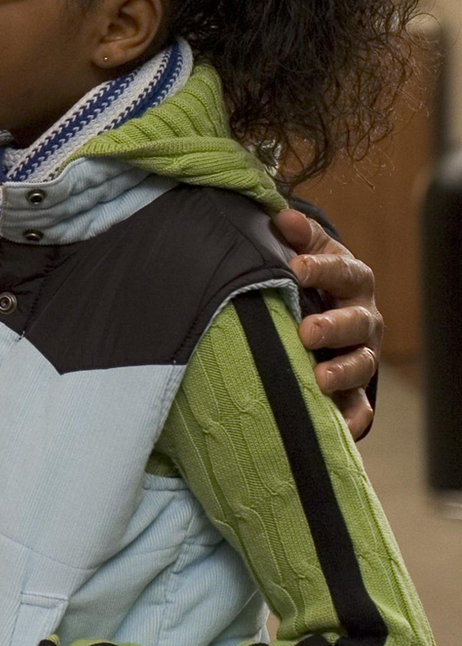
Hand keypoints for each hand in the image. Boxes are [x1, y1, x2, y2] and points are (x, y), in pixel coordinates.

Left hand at [272, 208, 381, 438]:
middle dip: (334, 327)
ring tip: (320, 377)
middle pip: (357, 323)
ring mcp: (360, 355)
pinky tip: (338, 428)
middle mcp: (362, 319)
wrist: (318, 310)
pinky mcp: (353, 390)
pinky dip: (351, 419)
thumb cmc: (305, 280)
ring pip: (362, 364)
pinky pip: (360, 408)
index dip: (321, 269)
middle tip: (307, 332)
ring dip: (343, 371)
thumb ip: (296, 237)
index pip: (343, 271)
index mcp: (350, 281)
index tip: (294, 268)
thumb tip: (282, 217)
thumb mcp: (303, 254)